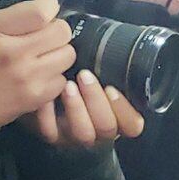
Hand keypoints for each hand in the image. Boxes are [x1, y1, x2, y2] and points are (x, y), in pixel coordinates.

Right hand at [0, 0, 74, 133]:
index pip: (38, 13)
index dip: (49, 5)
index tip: (46, 5)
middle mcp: (13, 53)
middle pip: (61, 33)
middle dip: (56, 29)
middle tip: (44, 32)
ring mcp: (28, 78)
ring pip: (67, 55)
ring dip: (58, 52)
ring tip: (42, 53)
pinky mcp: (36, 98)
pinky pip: (62, 80)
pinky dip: (55, 75)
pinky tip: (40, 74)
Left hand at [19, 69, 146, 149]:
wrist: (47, 94)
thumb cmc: (81, 79)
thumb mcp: (101, 75)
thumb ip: (111, 70)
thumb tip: (121, 43)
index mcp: (119, 119)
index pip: (133, 125)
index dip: (124, 109)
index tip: (111, 87)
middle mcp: (100, 131)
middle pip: (107, 127)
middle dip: (96, 100)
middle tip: (84, 75)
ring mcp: (77, 136)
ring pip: (84, 133)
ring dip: (76, 107)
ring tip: (66, 85)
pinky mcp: (54, 136)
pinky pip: (52, 131)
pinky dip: (47, 113)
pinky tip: (45, 95)